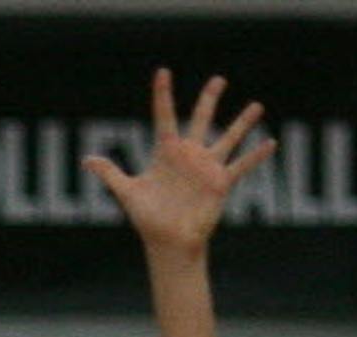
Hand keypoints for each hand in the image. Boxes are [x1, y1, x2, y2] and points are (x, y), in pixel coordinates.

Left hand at [85, 69, 273, 255]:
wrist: (168, 242)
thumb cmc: (148, 219)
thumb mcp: (128, 192)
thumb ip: (111, 174)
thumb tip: (87, 161)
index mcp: (166, 153)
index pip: (165, 117)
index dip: (163, 96)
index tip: (163, 73)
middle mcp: (189, 155)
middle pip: (202, 119)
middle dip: (209, 99)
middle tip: (218, 80)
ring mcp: (206, 167)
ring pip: (228, 138)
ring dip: (243, 122)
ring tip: (257, 106)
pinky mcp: (220, 183)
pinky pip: (241, 166)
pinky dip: (256, 156)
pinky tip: (270, 143)